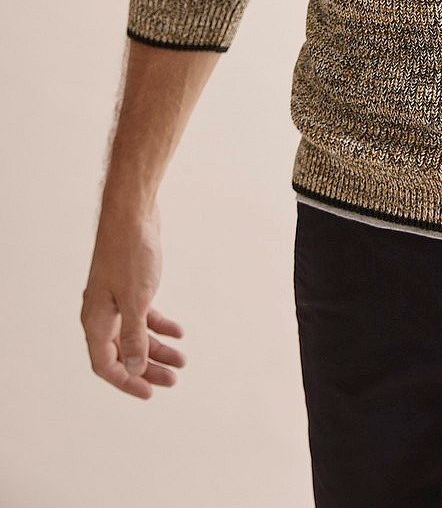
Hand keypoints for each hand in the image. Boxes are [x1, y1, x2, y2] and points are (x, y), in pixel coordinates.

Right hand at [80, 197, 186, 399]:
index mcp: (95, 320)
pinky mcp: (130, 286)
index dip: (126, 381)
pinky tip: (180, 331)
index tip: (149, 393)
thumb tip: (134, 368)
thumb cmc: (130, 253)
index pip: (105, 364)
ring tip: (182, 361)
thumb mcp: (136, 300)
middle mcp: (102, 313)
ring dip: (158, 348)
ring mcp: (115, 299)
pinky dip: (160, 325)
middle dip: (147, 368)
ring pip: (135, 334)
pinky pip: (143, 314)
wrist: (132, 213)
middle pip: (122, 353)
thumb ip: (134, 336)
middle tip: (173, 381)